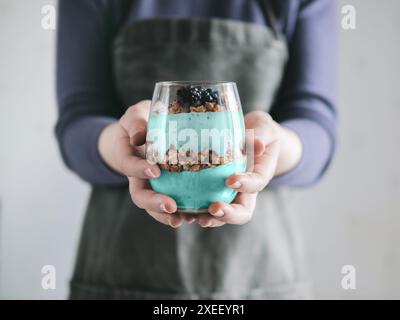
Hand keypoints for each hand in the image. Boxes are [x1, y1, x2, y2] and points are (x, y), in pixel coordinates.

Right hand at [98, 100, 192, 227]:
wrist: (146, 131)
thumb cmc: (142, 121)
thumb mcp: (136, 116)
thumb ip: (135, 123)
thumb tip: (139, 137)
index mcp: (127, 156)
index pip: (128, 165)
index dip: (139, 170)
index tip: (154, 170)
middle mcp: (138, 177)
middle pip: (140, 196)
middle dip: (154, 203)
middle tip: (171, 206)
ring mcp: (152, 186)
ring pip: (155, 206)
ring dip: (168, 216)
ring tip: (184, 219)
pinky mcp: (168, 189)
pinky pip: (173, 204)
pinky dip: (183, 211)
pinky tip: (197, 214)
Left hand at [196, 111, 301, 227]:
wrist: (252, 137)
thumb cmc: (260, 132)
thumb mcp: (263, 129)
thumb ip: (261, 135)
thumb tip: (259, 144)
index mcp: (258, 176)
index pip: (255, 185)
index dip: (245, 185)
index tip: (230, 180)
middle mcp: (244, 191)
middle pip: (241, 212)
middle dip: (228, 214)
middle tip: (213, 209)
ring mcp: (228, 194)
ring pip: (221, 214)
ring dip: (208, 218)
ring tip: (194, 217)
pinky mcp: (212, 192)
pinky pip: (203, 205)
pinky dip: (192, 210)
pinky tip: (178, 209)